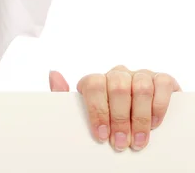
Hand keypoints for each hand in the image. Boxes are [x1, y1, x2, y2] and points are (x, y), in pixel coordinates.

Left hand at [49, 66, 179, 151]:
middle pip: (117, 87)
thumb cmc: (108, 118)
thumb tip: (53, 74)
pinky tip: (154, 124)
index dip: (97, 110)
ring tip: (138, 140)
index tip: (101, 135)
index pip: (93, 84)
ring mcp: (140, 75)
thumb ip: (64, 96)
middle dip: (119, 119)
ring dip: (139, 117)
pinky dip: (158, 106)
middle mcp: (118, 74)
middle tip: (120, 143)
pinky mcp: (161, 80)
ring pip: (140, 87)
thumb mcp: (84, 112)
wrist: (137, 123)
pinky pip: (161, 84)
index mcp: (98, 81)